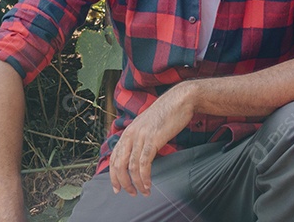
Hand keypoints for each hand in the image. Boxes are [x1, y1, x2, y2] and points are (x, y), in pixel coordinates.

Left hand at [108, 82, 195, 196]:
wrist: (180, 100)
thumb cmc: (167, 113)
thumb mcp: (148, 126)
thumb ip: (140, 138)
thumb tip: (139, 154)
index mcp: (128, 131)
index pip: (114, 157)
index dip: (113, 175)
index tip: (117, 187)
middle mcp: (131, 134)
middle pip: (119, 164)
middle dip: (122, 182)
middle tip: (130, 193)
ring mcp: (141, 136)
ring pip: (131, 166)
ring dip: (136, 183)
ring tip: (143, 192)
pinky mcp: (153, 139)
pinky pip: (144, 163)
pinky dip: (145, 177)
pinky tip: (149, 185)